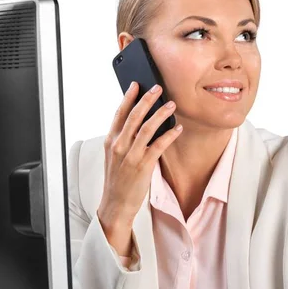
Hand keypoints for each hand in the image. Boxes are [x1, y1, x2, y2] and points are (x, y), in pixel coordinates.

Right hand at [97, 81, 181, 254]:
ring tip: (171, 105)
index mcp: (110, 141)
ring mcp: (130, 156)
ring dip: (161, 114)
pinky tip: (177, 128)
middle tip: (158, 88)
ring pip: (147, 128)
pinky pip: (158, 145)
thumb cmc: (116, 179)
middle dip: (147, 100)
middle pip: (134, 116)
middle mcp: (118, 146)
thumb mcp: (113, 156)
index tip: (136, 84)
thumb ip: (122, 139)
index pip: (119, 114)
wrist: (115, 203)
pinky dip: (169, 135)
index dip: (128, 97)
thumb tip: (137, 122)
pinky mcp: (143, 166)